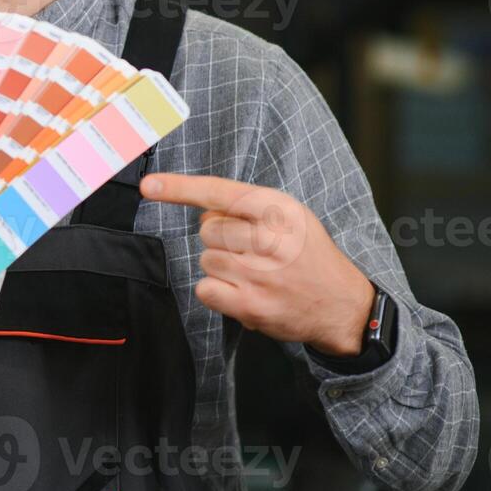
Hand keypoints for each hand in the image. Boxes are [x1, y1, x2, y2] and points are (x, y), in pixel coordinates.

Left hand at [141, 173, 374, 357]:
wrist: (342, 304)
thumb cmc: (307, 254)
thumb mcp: (290, 216)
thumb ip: (248, 208)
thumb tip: (200, 211)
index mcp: (278, 209)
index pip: (219, 192)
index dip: (179, 188)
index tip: (148, 186)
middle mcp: (269, 238)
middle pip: (206, 230)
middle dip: (221, 240)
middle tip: (253, 251)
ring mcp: (260, 274)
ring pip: (205, 259)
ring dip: (222, 267)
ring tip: (255, 273)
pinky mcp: (251, 305)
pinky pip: (205, 289)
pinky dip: (217, 292)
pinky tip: (243, 291)